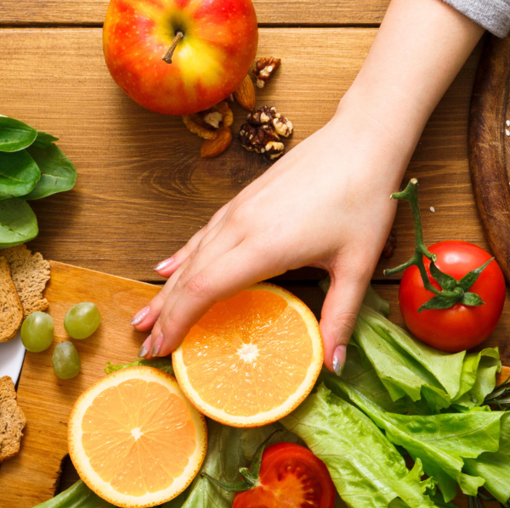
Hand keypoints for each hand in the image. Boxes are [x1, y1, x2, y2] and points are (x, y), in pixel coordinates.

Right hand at [132, 111, 405, 373]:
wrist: (363, 139)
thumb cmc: (364, 198)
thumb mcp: (358, 266)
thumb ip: (340, 317)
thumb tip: (333, 366)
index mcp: (264, 245)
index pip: (204, 289)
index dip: (178, 322)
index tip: (161, 349)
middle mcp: (241, 225)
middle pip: (189, 276)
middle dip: (164, 313)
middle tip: (147, 347)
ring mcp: (239, 209)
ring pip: (192, 254)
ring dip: (167, 288)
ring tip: (145, 316)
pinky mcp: (244, 199)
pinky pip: (203, 234)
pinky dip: (182, 256)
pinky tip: (168, 267)